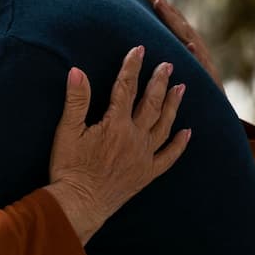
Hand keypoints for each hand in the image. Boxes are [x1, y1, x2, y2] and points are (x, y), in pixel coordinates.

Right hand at [45, 46, 190, 245]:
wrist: (80, 204)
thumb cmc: (69, 168)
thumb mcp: (67, 131)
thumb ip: (76, 100)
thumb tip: (77, 71)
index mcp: (115, 124)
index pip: (126, 88)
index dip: (132, 67)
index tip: (139, 50)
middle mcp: (135, 137)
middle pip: (150, 103)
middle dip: (159, 82)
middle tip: (168, 65)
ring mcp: (144, 156)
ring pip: (164, 125)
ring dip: (172, 105)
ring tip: (181, 88)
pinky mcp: (147, 174)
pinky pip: (168, 157)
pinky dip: (179, 144)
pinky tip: (187, 133)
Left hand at [123, 0, 223, 91]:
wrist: (212, 116)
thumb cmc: (180, 95)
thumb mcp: (161, 71)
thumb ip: (148, 55)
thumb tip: (120, 45)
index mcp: (175, 42)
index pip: (158, 15)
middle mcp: (189, 45)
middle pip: (170, 17)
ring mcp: (201, 58)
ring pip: (186, 35)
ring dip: (173, 19)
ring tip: (158, 2)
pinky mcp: (209, 77)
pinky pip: (201, 64)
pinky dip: (196, 53)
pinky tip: (189, 44)